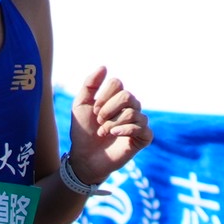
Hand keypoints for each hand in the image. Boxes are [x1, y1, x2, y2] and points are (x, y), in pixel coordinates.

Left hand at [66, 65, 149, 184]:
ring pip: (133, 112)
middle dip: (108, 109)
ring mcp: (138, 123)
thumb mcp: (80, 105)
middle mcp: (130, 108)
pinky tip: (114, 134)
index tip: (93, 111)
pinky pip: (143, 128)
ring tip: (103, 132)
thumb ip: (90, 85)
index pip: (117, 83)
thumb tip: (104, 67)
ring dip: (112, 122)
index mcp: (117, 98)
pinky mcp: (143, 138)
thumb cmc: (82, 131)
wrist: (83, 157)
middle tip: (98, 121)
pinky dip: (126, 129)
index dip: (104, 96)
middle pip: (127, 96)